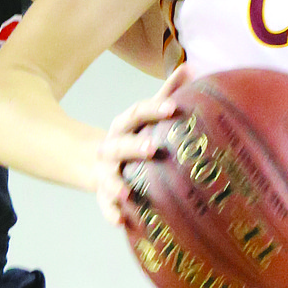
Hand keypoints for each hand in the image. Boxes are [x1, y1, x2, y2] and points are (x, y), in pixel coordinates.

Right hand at [94, 63, 192, 226]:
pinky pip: (105, 205)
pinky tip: (120, 222)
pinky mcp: (104, 194)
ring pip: (109, 177)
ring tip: (127, 193)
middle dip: (134, 146)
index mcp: (125, 124)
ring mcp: (106, 171)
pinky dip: (110, 213)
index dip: (155, 109)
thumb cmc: (134, 135)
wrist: (96, 161)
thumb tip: (191, 65)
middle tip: (153, 149)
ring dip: (117, 184)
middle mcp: (113, 146)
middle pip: (121, 144)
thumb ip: (167, 92)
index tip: (173, 108)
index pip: (138, 112)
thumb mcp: (146, 115)